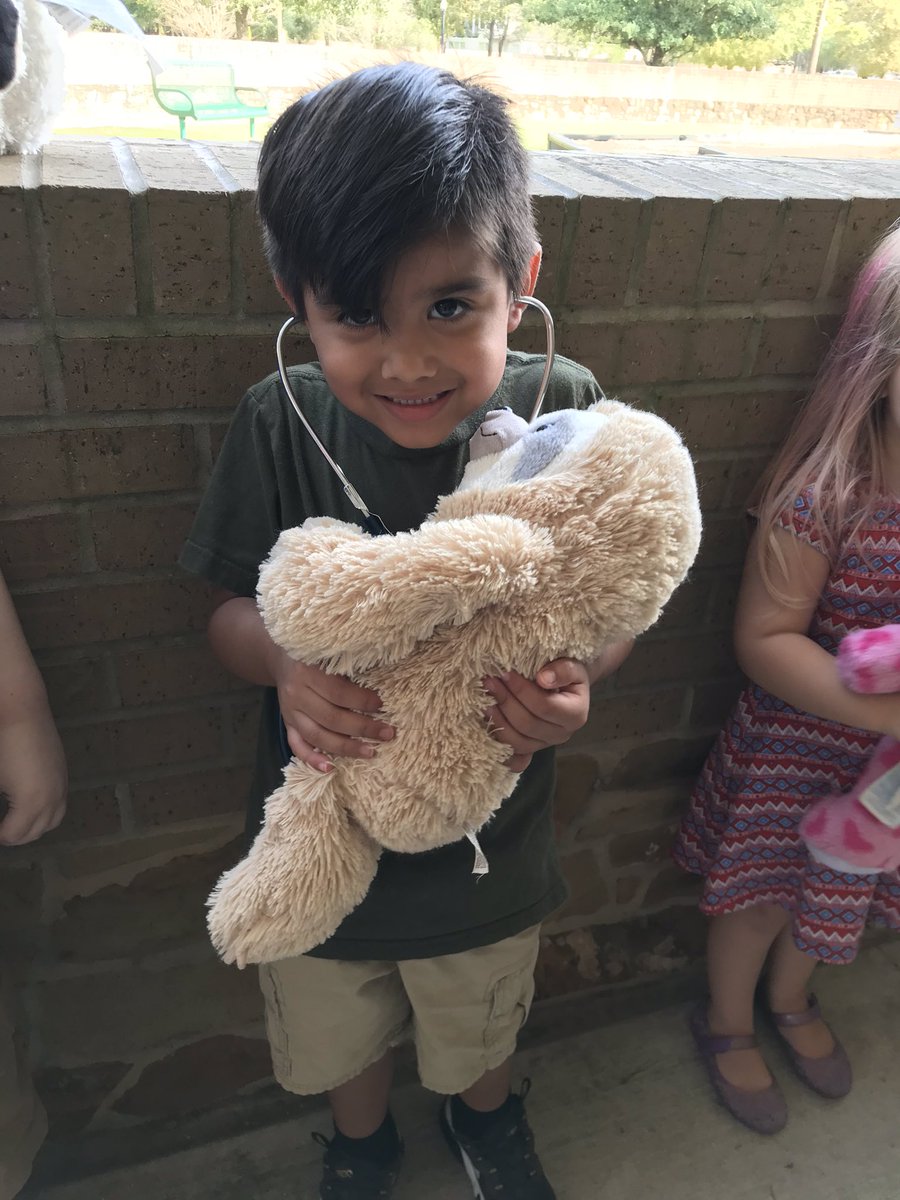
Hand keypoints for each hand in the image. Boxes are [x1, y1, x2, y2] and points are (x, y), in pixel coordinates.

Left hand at [0, 708, 66, 845]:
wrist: (22, 713)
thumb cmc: (2, 746)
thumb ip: (1, 803)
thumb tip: (3, 805)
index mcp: (31, 803)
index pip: (14, 834)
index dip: (0, 836)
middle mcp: (52, 799)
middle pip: (36, 832)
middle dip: (16, 836)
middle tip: (1, 830)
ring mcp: (61, 786)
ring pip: (53, 821)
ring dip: (35, 827)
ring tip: (17, 823)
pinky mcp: (63, 775)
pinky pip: (59, 805)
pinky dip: (46, 813)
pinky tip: (31, 805)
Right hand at [273, 653, 394, 772]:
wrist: (283, 657)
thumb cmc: (316, 655)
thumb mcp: (330, 654)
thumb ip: (349, 667)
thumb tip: (383, 684)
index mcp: (307, 672)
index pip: (338, 693)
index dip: (361, 701)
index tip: (382, 705)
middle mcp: (296, 694)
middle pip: (331, 718)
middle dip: (362, 728)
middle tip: (387, 733)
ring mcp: (289, 712)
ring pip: (317, 735)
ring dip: (346, 747)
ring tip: (370, 752)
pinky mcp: (287, 723)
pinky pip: (297, 745)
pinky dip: (312, 759)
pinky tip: (330, 768)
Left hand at [483, 658, 590, 772]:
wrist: (564, 687)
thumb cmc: (566, 675)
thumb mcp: (573, 666)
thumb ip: (563, 670)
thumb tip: (544, 679)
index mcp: (575, 715)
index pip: (544, 706)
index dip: (522, 690)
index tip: (506, 673)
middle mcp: (561, 734)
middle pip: (528, 724)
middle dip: (506, 701)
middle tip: (490, 682)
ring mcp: (544, 744)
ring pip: (517, 741)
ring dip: (498, 719)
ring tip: (486, 698)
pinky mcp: (530, 749)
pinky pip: (511, 750)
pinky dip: (498, 737)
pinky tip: (488, 718)